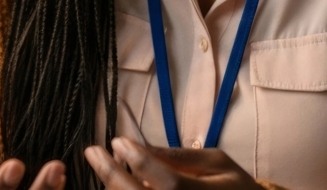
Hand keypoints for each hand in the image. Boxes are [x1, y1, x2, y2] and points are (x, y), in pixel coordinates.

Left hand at [84, 137, 261, 189]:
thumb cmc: (234, 187)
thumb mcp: (218, 163)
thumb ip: (181, 156)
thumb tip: (141, 147)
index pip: (166, 180)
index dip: (139, 160)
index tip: (117, 139)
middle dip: (112, 175)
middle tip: (92, 151)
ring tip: (102, 168)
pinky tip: (114, 187)